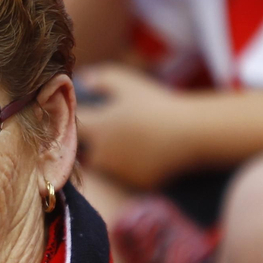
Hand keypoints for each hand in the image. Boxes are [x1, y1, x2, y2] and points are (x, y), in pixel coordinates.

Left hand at [75, 64, 189, 188]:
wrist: (190, 132)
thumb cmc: (156, 104)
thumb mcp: (127, 83)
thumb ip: (101, 79)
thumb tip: (83, 80)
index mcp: (97, 128)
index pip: (72, 128)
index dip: (75, 122)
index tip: (85, 116)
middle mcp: (102, 153)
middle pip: (82, 153)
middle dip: (87, 145)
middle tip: (103, 134)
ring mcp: (118, 171)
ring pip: (102, 168)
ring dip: (106, 159)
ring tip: (123, 146)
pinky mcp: (135, 183)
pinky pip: (124, 179)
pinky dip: (127, 171)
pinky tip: (139, 158)